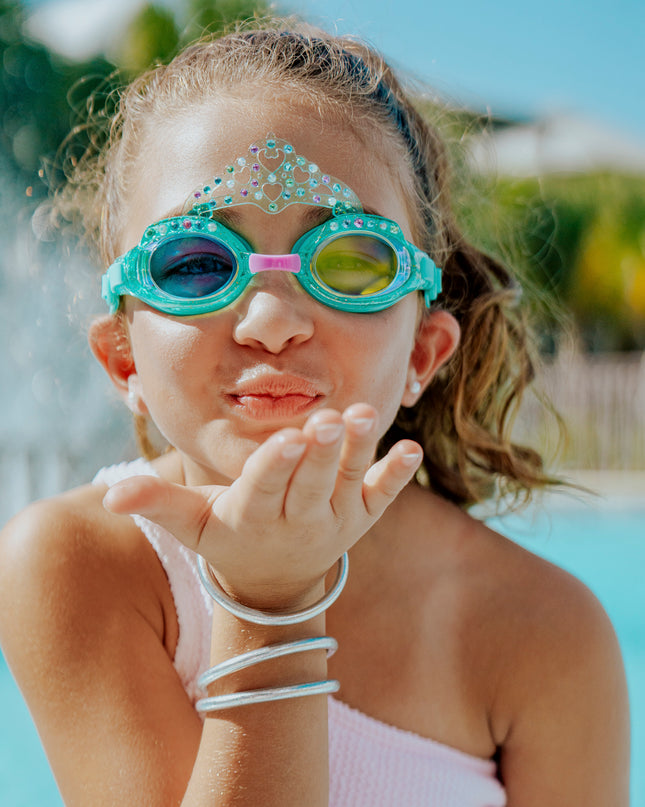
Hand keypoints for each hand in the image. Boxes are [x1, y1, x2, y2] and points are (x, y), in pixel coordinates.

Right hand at [103, 404, 422, 608]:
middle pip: (309, 484)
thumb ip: (156, 505)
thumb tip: (109, 495)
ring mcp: (333, 519)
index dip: (274, 466)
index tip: (285, 440)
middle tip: (329, 419)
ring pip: (345, 483)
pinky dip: (395, 476)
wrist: (276, 581)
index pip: (263, 489)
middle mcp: (297, 519)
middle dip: (318, 453)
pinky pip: (380, 497)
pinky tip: (411, 451)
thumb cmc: (228, 539)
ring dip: (357, 454)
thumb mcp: (191, 525)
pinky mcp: (361, 517)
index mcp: (253, 515)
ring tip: (363, 417)